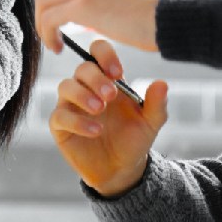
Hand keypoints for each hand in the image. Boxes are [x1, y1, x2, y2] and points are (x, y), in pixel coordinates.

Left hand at [35, 0, 160, 53]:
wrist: (169, 20)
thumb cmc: (154, 18)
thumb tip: (85, 18)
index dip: (59, 3)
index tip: (63, 24)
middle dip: (47, 13)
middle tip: (53, 35)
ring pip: (45, 1)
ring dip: (44, 24)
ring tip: (53, 44)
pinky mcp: (82, 4)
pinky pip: (50, 18)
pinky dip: (47, 33)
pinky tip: (57, 47)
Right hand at [48, 38, 168, 196]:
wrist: (122, 170)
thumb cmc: (134, 140)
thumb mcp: (151, 123)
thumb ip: (156, 103)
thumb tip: (161, 83)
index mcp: (108, 80)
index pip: (97, 52)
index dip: (105, 55)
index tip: (117, 73)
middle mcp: (86, 88)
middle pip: (82, 68)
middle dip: (96, 79)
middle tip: (111, 96)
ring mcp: (71, 106)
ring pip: (65, 86)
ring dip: (82, 95)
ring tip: (99, 110)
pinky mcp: (61, 126)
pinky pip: (60, 116)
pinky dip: (77, 122)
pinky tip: (95, 131)